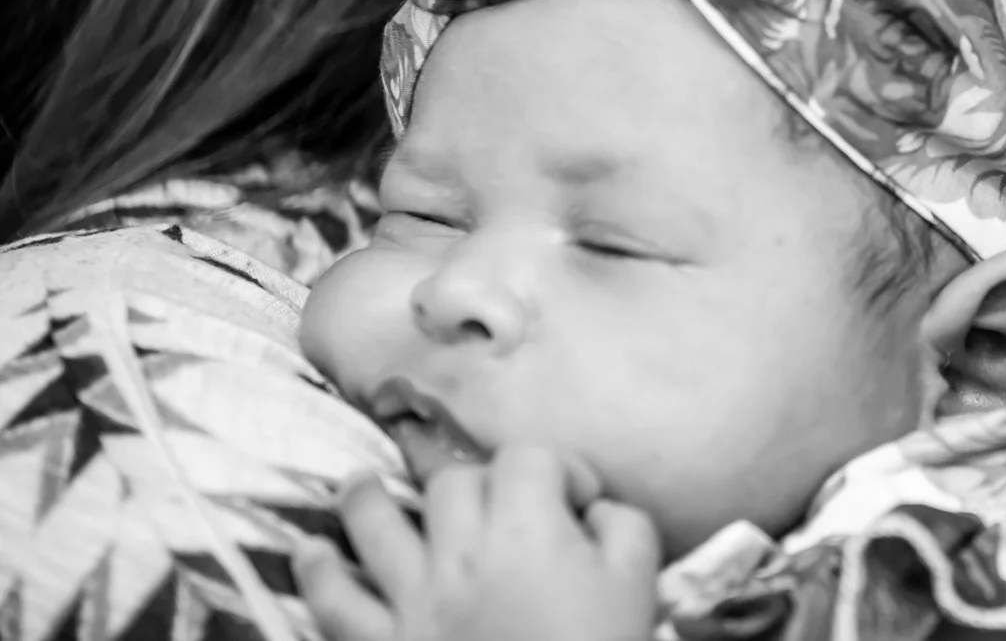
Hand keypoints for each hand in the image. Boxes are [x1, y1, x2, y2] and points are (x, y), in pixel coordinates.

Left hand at [292, 447, 660, 640]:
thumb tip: (594, 509)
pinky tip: (310, 550)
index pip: (528, 459)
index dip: (558, 468)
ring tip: (359, 484)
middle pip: (453, 483)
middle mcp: (461, 552)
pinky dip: (318, 573)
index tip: (578, 500)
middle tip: (500, 508)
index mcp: (527, 529)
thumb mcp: (639, 579)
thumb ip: (623, 524)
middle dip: (480, 482)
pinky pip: (335, 603)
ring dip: (365, 498)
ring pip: (374, 524)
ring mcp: (414, 599)